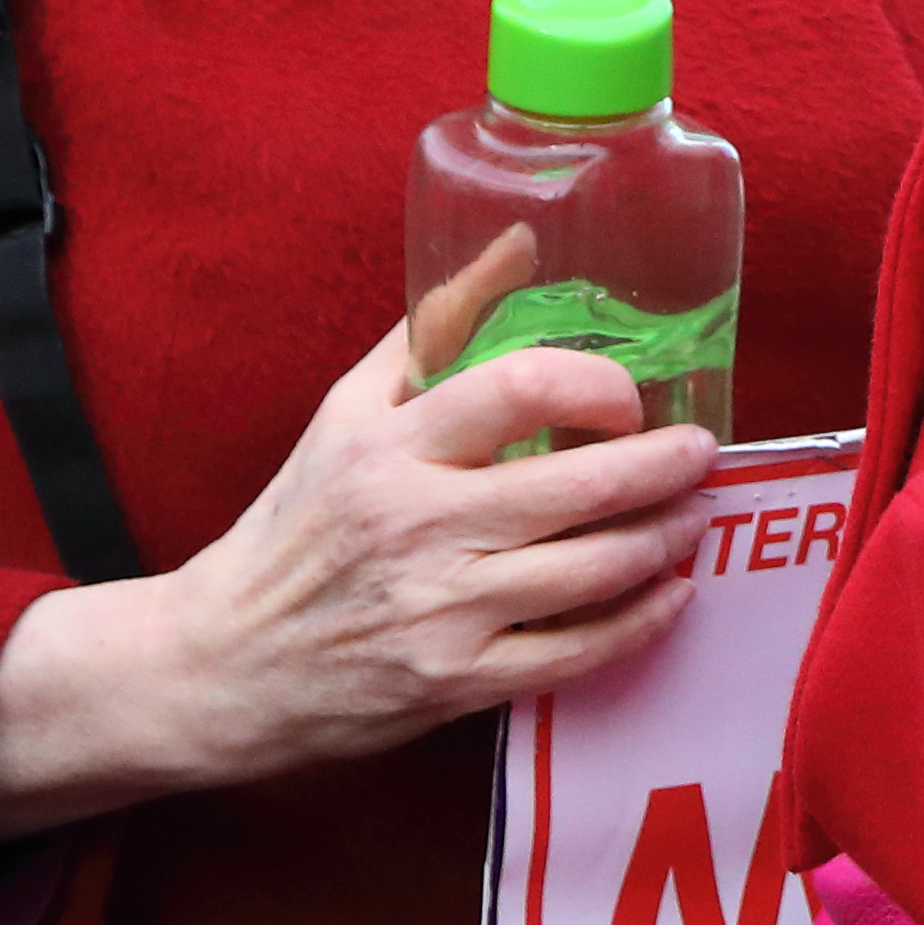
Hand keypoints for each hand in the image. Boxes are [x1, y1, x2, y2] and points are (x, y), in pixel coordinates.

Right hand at [0, 283, 722, 842]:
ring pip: (594, 569)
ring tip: (697, 512)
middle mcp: (418, 526)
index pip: (519, 386)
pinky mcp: (455, 683)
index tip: (633, 396)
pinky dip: (643, 619)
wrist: (220, 663)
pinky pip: (577, 652)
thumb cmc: (297, 524)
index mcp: (390, 449)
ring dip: (668, 537)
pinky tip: (672, 590)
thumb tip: (524, 240)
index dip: (600, 386)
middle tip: (703, 452)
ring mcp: (440, 610)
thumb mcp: (347, 412)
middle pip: (580, 485)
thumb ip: (436, 326)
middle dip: (667, 466)